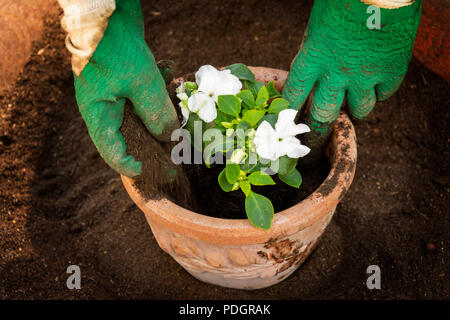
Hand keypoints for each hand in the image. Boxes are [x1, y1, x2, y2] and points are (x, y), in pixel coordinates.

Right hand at [74, 0, 178, 177]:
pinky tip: (173, 114)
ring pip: (136, 123)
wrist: (108, 13)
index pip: (111, 152)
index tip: (152, 171)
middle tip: (171, 163)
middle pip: (125, 140)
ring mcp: (114, 95)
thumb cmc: (117, 48)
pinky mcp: (125, 83)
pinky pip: (141, 105)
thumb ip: (155, 112)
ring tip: (177, 140)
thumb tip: (168, 136)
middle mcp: (103, 108)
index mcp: (98, 114)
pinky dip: (156, 112)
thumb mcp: (141, 83)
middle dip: (148, 153)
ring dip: (155, 132)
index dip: (130, 166)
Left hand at [283, 0, 421, 138]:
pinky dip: (380, 91)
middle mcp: (337, 72)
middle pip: (324, 113)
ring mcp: (366, 75)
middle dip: (320, 124)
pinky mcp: (391, 71)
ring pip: (359, 111)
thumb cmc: (344, 0)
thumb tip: (304, 72)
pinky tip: (376, 81)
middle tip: (319, 126)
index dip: (290, 111)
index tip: (288, 121)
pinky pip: (384, 95)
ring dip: (354, 106)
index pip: (294, 95)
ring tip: (354, 97)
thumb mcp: (316, 27)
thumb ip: (310, 53)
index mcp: (313, 58)